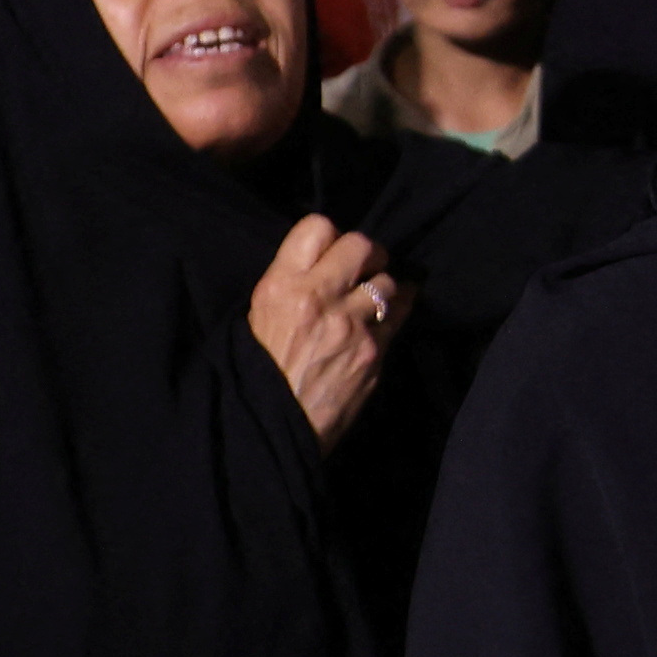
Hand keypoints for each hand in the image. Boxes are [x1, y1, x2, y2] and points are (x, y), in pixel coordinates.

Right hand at [246, 214, 400, 445]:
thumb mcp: (256, 318)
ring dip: (383, 286)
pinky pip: (400, 315)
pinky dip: (398, 310)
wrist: (271, 430)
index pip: (317, 226)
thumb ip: (290, 284)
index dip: (329, 234)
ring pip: (388, 281)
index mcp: (281, 286)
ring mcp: (351, 325)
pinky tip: (390, 314)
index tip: (332, 249)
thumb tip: (323, 262)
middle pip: (362, 245)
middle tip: (364, 266)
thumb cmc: (258, 373)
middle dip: (367, 253)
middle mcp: (318, 297)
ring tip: (374, 298)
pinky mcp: (375, 353)